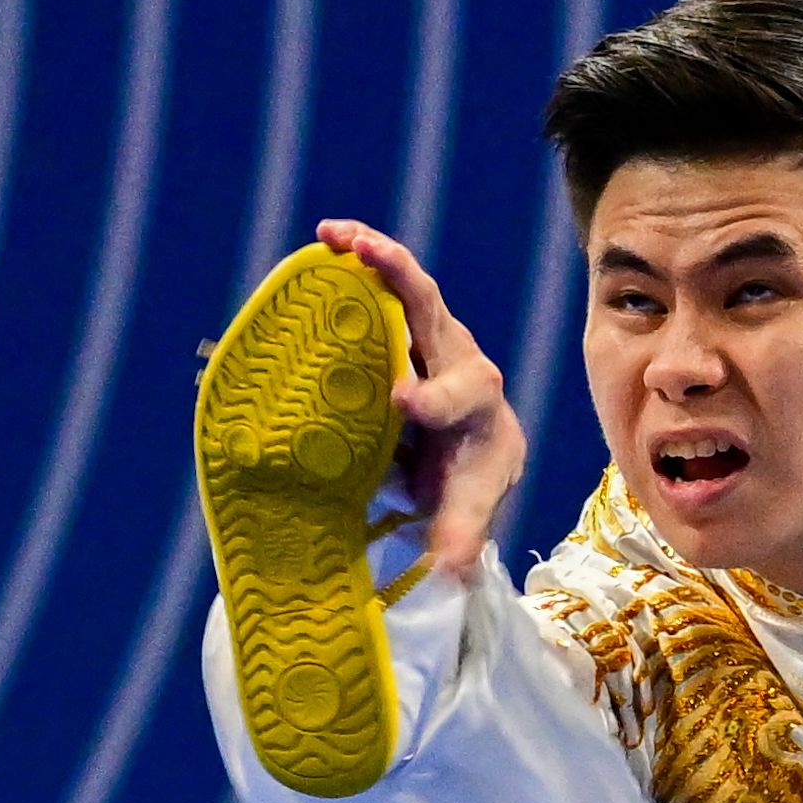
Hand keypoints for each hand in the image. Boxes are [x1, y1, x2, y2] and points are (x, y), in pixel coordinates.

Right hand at [315, 216, 523, 576]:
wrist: (478, 448)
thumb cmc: (469, 478)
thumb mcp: (468, 508)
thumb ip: (460, 533)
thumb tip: (451, 569)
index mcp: (476, 406)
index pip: (457, 397)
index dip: (430, 398)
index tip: (400, 401)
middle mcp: (459, 358)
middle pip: (434, 311)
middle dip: (399, 280)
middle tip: (361, 254)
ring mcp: (433, 337)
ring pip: (408, 286)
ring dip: (373, 255)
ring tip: (332, 234)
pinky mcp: (408, 329)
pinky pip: (386, 288)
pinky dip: (358, 262)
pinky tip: (324, 244)